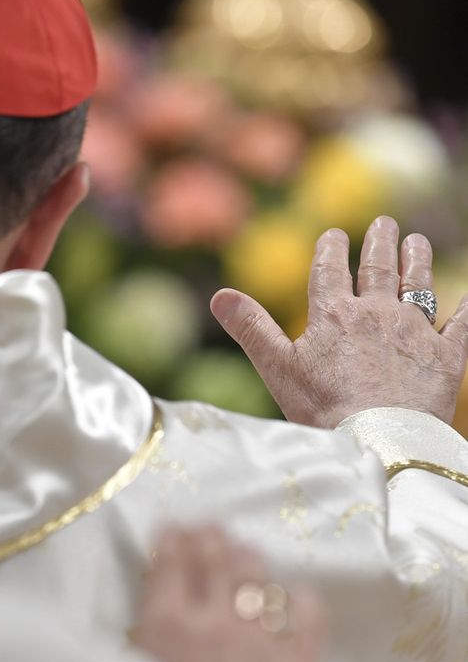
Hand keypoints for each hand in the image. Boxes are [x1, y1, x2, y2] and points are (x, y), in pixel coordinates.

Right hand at [135, 526, 324, 661]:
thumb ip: (140, 639)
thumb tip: (140, 616)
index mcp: (166, 620)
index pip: (170, 560)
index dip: (172, 537)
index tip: (173, 527)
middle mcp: (214, 618)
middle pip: (215, 559)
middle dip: (211, 536)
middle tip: (210, 526)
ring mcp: (260, 637)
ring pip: (258, 579)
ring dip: (249, 557)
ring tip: (246, 547)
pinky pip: (308, 620)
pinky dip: (303, 603)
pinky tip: (299, 595)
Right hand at [212, 216, 467, 427]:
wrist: (380, 439)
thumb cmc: (322, 408)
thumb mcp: (277, 367)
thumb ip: (251, 327)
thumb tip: (218, 295)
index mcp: (333, 315)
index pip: (330, 271)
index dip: (332, 250)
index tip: (335, 234)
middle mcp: (377, 313)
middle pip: (378, 270)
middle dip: (380, 244)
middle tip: (385, 223)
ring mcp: (415, 332)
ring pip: (418, 286)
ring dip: (417, 261)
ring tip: (417, 241)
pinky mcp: (447, 356)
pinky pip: (462, 323)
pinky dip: (466, 307)